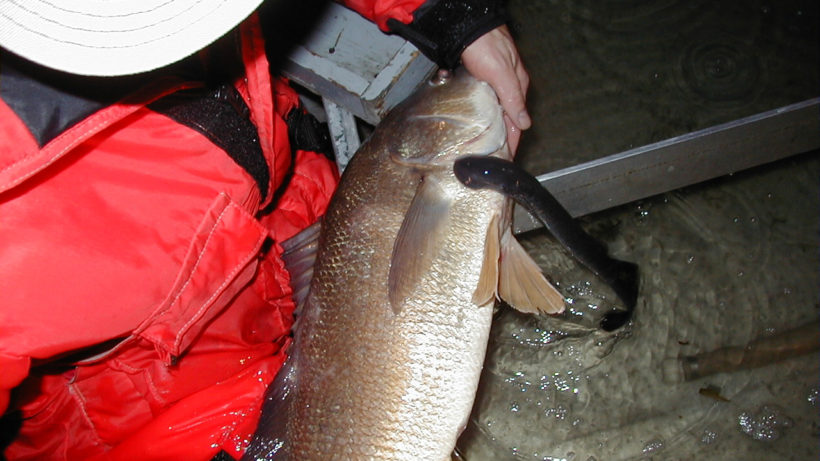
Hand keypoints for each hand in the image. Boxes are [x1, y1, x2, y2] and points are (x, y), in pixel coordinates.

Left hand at [461, 25, 530, 153]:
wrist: (466, 26)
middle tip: (491, 157)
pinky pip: (477, 101)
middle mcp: (506, 86)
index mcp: (517, 86)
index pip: (518, 122)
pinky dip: (474, 112)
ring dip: (486, 127)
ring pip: (491, 111)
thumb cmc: (486, 46)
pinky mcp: (477, 79)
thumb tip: (525, 123)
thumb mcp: (502, 75)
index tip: (508, 159)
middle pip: (504, 119)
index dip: (513, 142)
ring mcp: (492, 83)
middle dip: (500, 138)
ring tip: (480, 145)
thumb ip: (513, 99)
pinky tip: (468, 120)